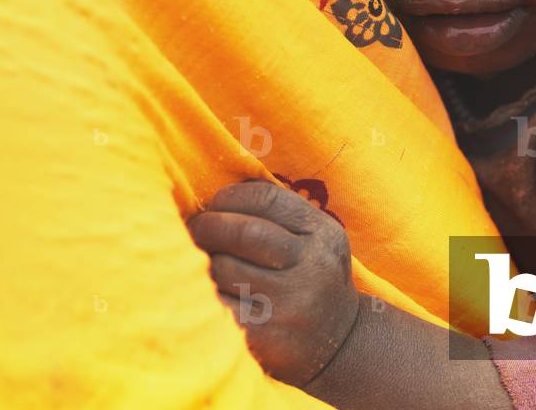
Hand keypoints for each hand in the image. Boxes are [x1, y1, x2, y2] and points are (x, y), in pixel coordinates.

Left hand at [188, 180, 358, 387]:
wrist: (341, 343)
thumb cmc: (313, 278)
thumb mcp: (315, 239)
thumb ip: (280, 214)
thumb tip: (223, 191)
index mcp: (322, 234)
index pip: (267, 199)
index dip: (230, 197)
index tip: (213, 204)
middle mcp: (312, 267)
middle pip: (244, 232)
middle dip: (208, 226)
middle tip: (194, 229)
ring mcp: (289, 304)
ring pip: (224, 270)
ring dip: (202, 262)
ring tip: (198, 261)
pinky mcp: (264, 338)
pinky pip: (217, 306)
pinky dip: (204, 296)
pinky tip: (204, 293)